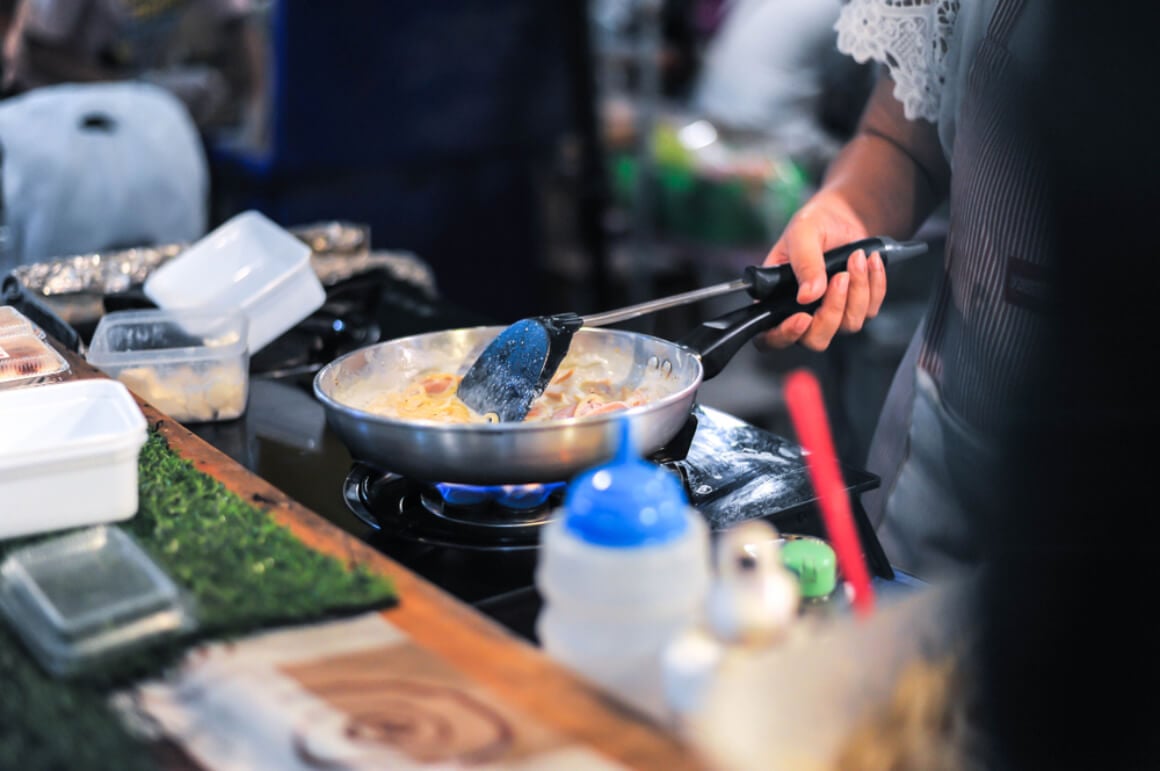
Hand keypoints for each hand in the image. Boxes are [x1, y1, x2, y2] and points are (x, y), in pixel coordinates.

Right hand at [759, 191, 887, 350]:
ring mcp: (831, 313)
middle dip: (833, 310)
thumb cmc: (813, 224)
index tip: (802, 318)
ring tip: (857, 257)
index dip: (785, 335)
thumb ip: (804, 264)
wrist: (842, 216)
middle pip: (816, 339)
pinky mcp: (856, 307)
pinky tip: (871, 261)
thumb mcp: (802, 235)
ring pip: (848, 325)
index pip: (770, 337)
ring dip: (858, 290)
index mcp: (776, 300)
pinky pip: (870, 309)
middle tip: (840, 277)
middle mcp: (801, 313)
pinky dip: (875, 284)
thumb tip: (808, 295)